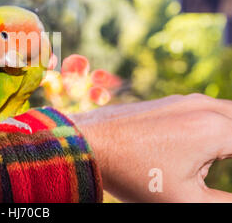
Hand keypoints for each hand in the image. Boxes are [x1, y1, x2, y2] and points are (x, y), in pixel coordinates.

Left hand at [69, 94, 231, 201]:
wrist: (86, 142)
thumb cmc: (132, 174)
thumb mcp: (185, 200)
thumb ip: (224, 203)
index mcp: (214, 128)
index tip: (212, 180)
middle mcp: (204, 106)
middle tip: (208, 170)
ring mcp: (185, 100)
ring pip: (228, 115)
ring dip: (227, 137)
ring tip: (202, 165)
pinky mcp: (171, 102)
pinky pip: (209, 112)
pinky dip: (218, 129)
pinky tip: (201, 153)